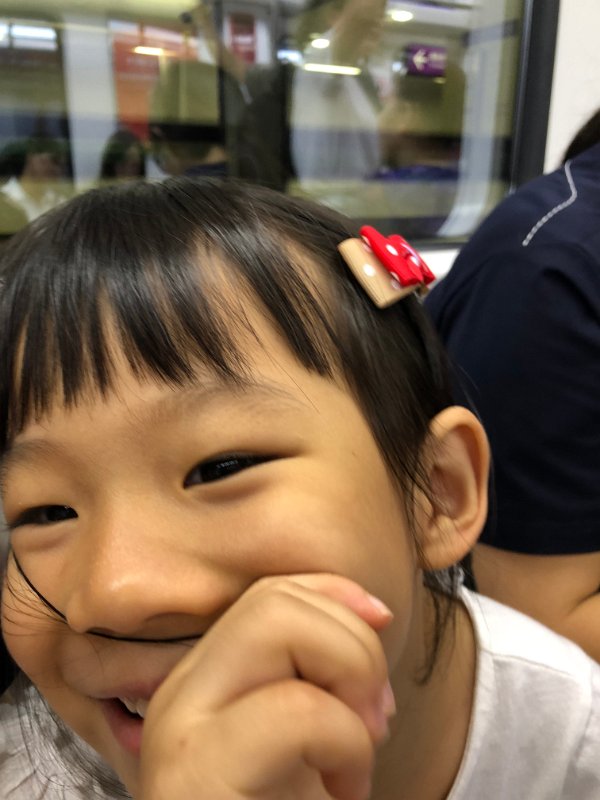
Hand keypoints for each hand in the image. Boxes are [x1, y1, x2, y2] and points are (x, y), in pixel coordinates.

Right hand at [138, 574, 394, 799]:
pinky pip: (298, 712)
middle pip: (274, 601)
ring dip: (349, 684)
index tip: (381, 623)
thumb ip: (317, 672)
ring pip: (279, 626)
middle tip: (374, 716)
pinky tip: (339, 794)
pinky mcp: (198, 777)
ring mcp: (180, 732)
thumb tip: (371, 612)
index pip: (269, 592)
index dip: (336, 592)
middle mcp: (179, 695)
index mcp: (204, 681)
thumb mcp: (305, 736)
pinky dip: (346, 745)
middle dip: (351, 644)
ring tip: (353, 755)